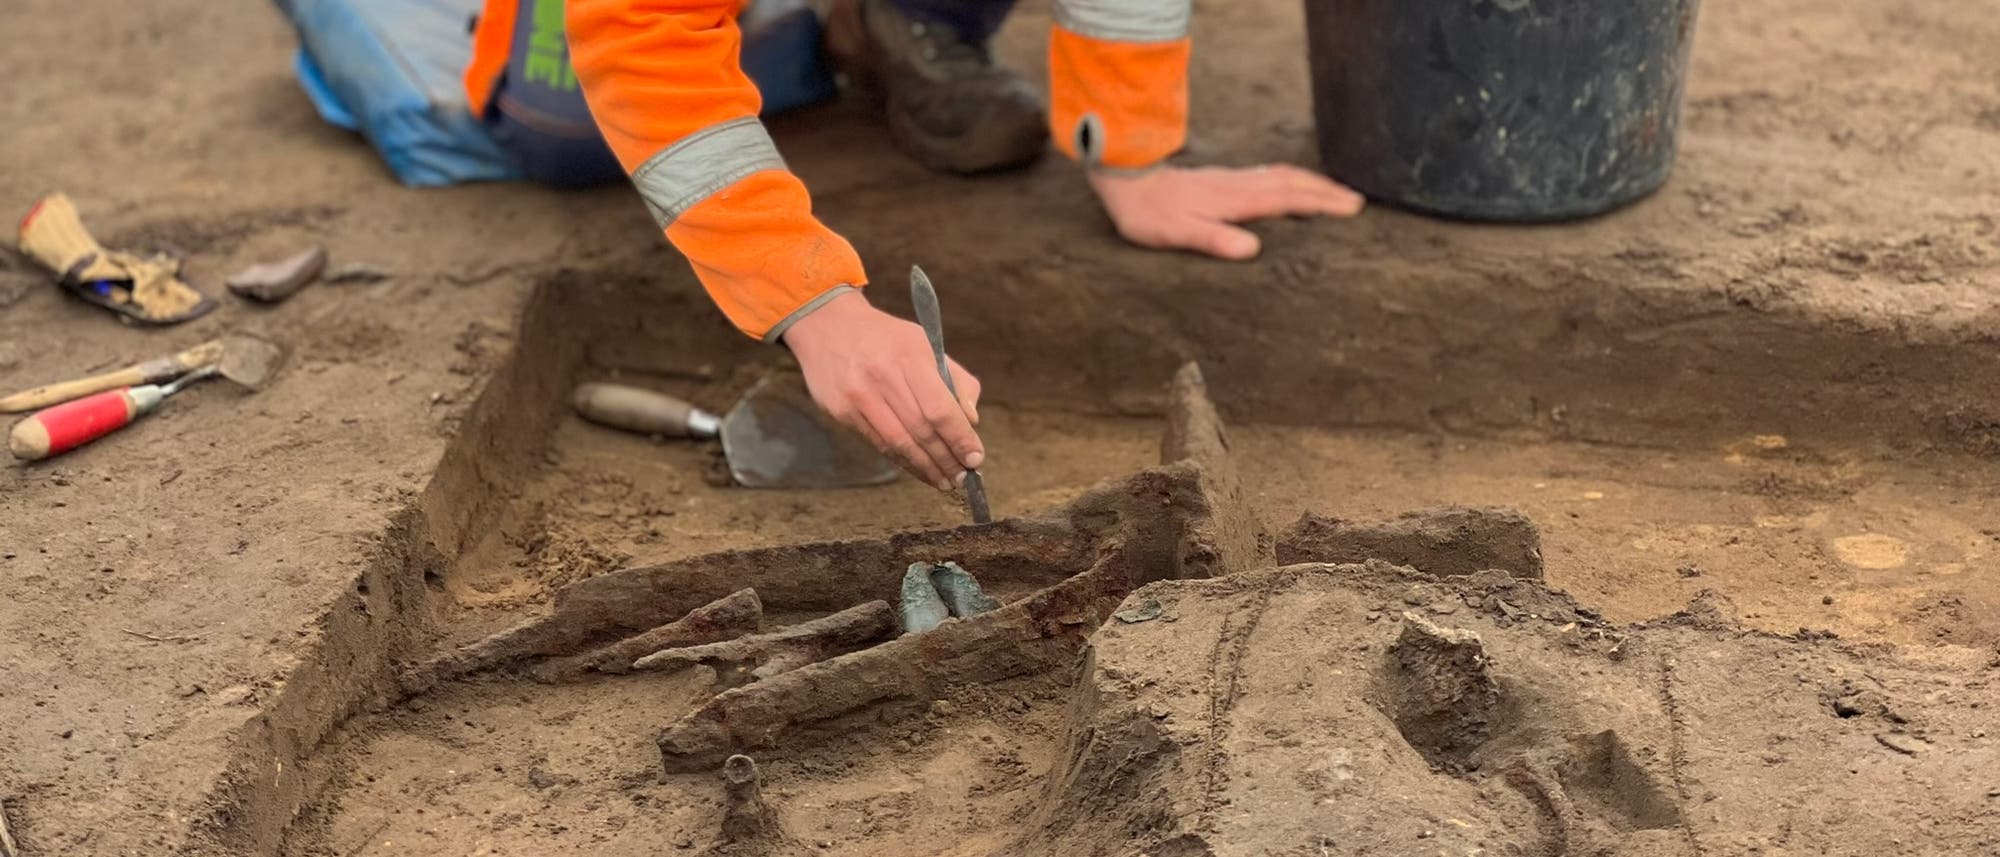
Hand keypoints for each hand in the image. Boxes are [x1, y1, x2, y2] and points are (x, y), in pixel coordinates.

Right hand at [782, 290, 983, 489]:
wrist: (828, 325)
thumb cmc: (886, 338)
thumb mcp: (924, 343)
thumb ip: (955, 379)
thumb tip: (971, 421)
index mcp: (909, 356)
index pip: (940, 408)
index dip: (960, 438)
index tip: (975, 458)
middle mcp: (882, 377)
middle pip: (921, 430)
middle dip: (946, 459)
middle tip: (963, 478)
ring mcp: (859, 396)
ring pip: (898, 442)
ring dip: (925, 467)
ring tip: (944, 481)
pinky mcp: (842, 411)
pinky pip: (878, 443)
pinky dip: (902, 460)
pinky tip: (918, 469)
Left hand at [1088, 164, 1364, 259]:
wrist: (1126, 180)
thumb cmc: (1149, 213)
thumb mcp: (1177, 232)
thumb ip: (1214, 240)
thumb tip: (1251, 250)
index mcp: (1235, 200)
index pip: (1287, 200)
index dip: (1320, 204)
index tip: (1350, 209)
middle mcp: (1239, 186)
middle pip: (1292, 182)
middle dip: (1326, 191)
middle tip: (1356, 201)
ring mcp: (1232, 180)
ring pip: (1281, 176)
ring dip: (1311, 183)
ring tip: (1335, 192)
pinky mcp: (1222, 180)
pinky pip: (1268, 175)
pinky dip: (1290, 180)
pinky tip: (1290, 186)